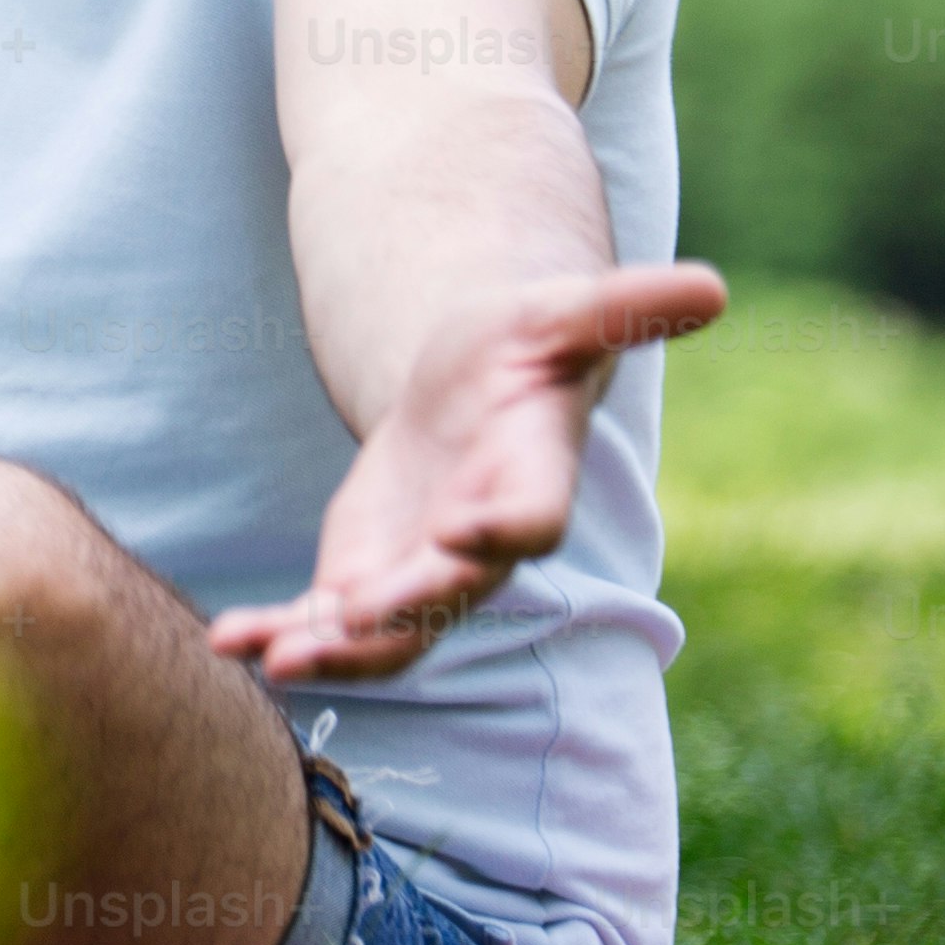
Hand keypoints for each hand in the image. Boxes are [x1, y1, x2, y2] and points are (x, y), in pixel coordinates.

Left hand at [210, 264, 725, 678]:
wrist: (476, 387)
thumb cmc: (525, 345)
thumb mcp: (564, 312)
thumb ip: (626, 307)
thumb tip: (715, 287)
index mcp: (531, 475)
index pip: (533, 516)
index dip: (506, 528)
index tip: (469, 533)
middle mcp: (483, 539)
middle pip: (450, 588)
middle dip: (405, 606)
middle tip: (351, 619)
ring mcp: (427, 567)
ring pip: (389, 629)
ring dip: (334, 647)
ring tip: (273, 656)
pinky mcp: (373, 574)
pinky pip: (329, 620)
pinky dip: (283, 633)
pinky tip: (229, 641)